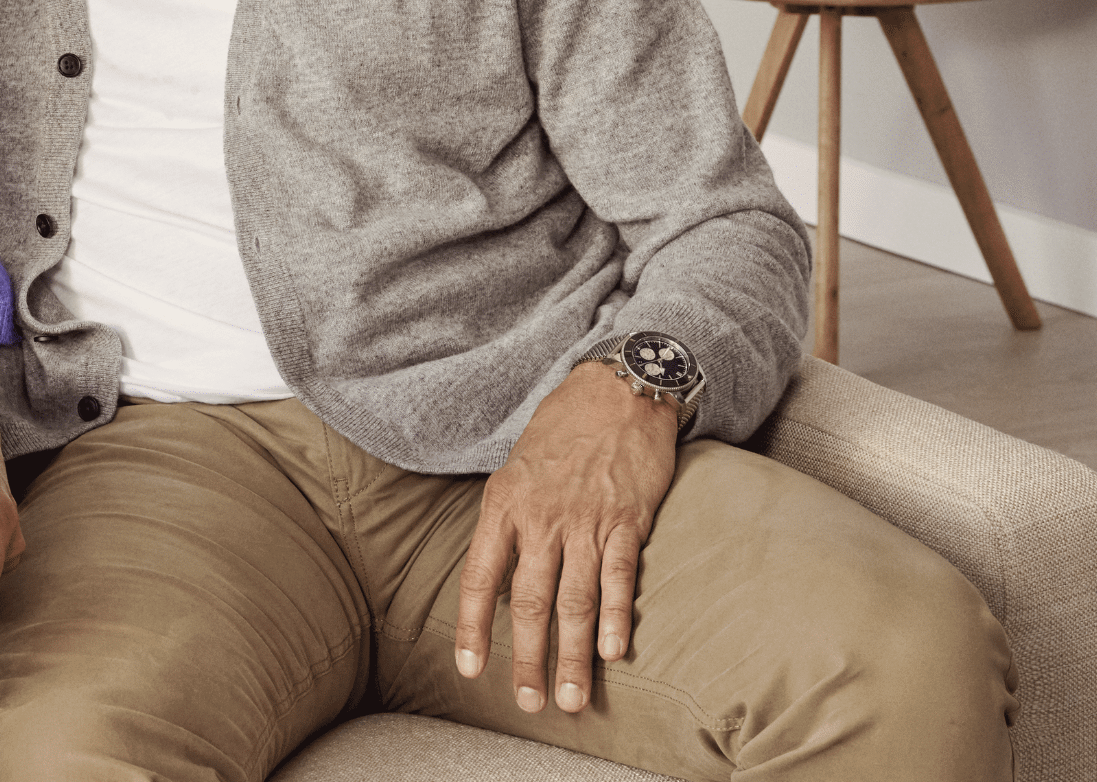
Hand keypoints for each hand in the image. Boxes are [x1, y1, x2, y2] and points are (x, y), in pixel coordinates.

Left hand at [454, 362, 677, 714]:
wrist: (615, 392)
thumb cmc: (560, 433)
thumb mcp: (514, 472)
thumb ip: (506, 525)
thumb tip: (499, 580)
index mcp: (502, 507)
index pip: (480, 579)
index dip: (472, 627)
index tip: (468, 668)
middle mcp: (540, 520)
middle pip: (530, 602)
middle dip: (528, 658)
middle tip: (529, 703)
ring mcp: (585, 522)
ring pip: (575, 600)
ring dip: (572, 655)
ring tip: (571, 698)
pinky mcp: (627, 520)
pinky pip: (620, 577)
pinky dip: (617, 617)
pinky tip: (613, 652)